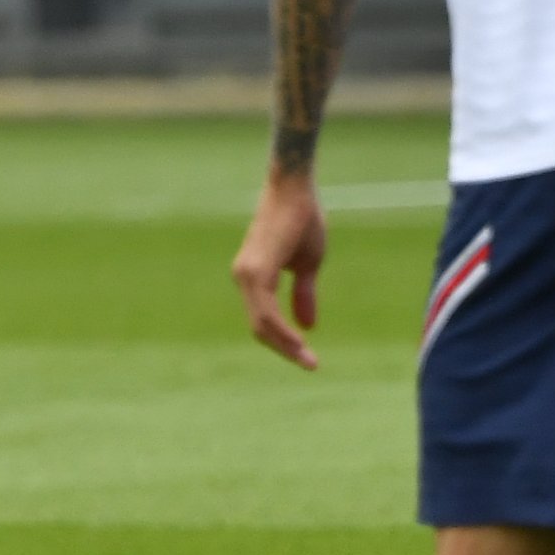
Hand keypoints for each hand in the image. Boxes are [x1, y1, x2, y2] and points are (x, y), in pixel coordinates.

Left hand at [231, 171, 328, 369]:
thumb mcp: (307, 265)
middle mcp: (243, 278)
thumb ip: (303, 294)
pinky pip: (266, 311)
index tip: (307, 357)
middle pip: (260, 328)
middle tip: (311, 365)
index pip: (264, 321)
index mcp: (253, 278)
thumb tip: (308, 325)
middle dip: (285, 349)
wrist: (295, 190)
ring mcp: (246, 275)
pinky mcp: (255, 270)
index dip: (284, 341)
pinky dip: (282, 329)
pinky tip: (299, 341)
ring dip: (286, 345)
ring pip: (262, 324)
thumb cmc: (301, 221)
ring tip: (308, 360)